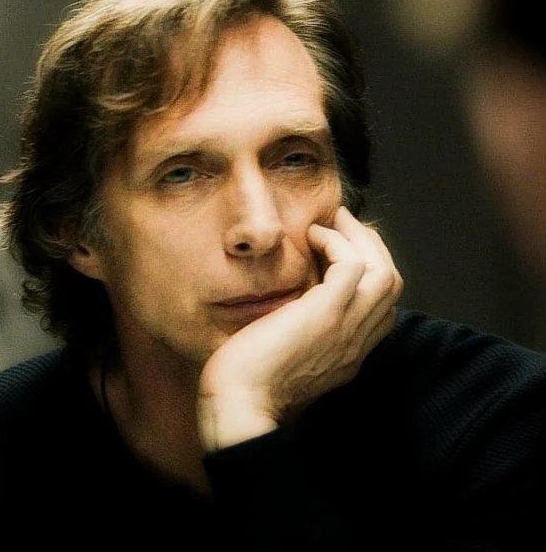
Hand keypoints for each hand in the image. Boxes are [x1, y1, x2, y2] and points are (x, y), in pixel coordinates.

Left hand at [197, 206, 402, 449]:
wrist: (238, 407)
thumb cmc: (249, 383)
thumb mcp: (286, 357)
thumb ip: (302, 336)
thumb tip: (292, 308)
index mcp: (349, 353)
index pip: (382, 305)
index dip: (368, 269)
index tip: (339, 248)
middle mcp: (357, 342)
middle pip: (391, 282)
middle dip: (371, 245)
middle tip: (342, 223)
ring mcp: (345, 328)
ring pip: (382, 271)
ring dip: (359, 238)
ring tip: (331, 221)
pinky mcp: (325, 315)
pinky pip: (352, 265)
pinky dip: (336, 242)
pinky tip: (311, 236)